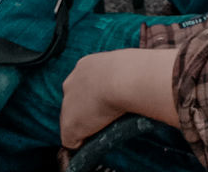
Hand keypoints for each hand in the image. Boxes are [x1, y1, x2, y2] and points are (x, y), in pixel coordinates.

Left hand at [60, 49, 179, 149]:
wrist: (125, 78)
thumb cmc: (134, 69)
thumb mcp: (127, 64)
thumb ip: (123, 73)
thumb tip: (139, 79)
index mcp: (86, 65)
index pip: (85, 84)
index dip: (96, 95)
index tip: (108, 100)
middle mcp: (71, 82)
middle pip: (75, 102)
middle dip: (87, 110)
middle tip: (107, 115)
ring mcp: (68, 104)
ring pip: (74, 120)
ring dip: (88, 125)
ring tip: (107, 125)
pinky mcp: (69, 126)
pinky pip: (73, 140)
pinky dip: (84, 142)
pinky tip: (99, 137)